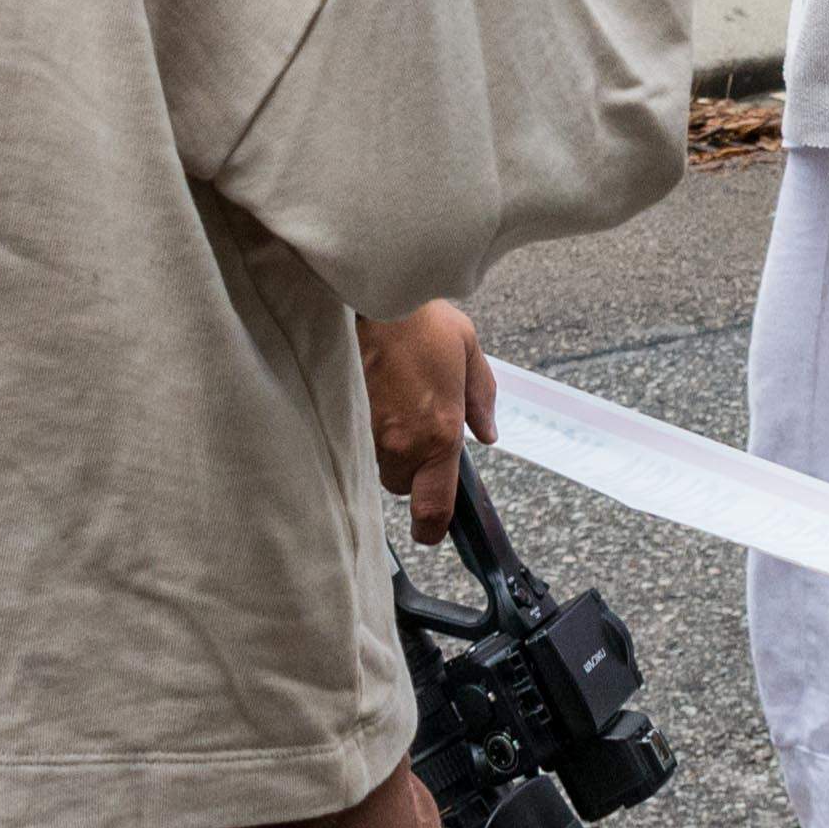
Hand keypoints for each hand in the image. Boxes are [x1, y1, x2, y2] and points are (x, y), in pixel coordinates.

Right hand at [358, 301, 494, 540]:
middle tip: (417, 426)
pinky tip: (368, 397)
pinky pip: (354, 443)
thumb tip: (487, 433)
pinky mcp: (341, 420)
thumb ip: (481, 398)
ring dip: (386, 449)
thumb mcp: (468, 349)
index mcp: (439, 434)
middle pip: (403, 485)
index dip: (432, 529)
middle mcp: (402, 444)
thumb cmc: (419, 318)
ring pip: (377, 465)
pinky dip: (361, 430)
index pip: (434, 508)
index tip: (432, 531)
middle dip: (412, 467)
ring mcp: (367, 435)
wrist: (366, 296)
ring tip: (392, 405)